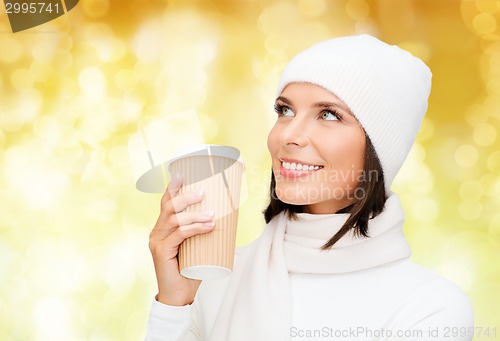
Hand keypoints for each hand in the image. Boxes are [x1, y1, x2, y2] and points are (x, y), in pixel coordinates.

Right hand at [148, 175, 214, 305]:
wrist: (180, 296)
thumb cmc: (190, 270)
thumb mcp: (196, 247)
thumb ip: (202, 233)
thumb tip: (223, 218)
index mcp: (163, 229)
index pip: (165, 204)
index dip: (172, 188)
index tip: (182, 175)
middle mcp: (157, 232)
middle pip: (169, 207)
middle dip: (186, 196)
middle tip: (203, 193)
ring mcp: (157, 242)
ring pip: (174, 219)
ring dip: (195, 214)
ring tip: (212, 214)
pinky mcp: (161, 252)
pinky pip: (179, 235)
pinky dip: (194, 228)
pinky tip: (207, 227)